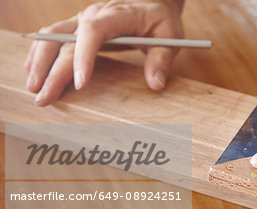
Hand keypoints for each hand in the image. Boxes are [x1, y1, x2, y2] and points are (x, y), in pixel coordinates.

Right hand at [24, 0, 183, 105]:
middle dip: (53, 71)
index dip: (84, 57)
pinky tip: (34, 71)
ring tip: (33, 88)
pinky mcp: (78, 28)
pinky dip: (41, 54)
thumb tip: (156, 84)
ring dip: (39, 62)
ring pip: (52, 37)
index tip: (81, 84)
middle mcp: (93, 15)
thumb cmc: (159, 19)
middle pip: (66, 41)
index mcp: (116, 15)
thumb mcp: (169, 35)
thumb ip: (162, 59)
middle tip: (44, 97)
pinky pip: (53, 37)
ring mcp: (82, 20)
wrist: (151, 3)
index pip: (93, 32)